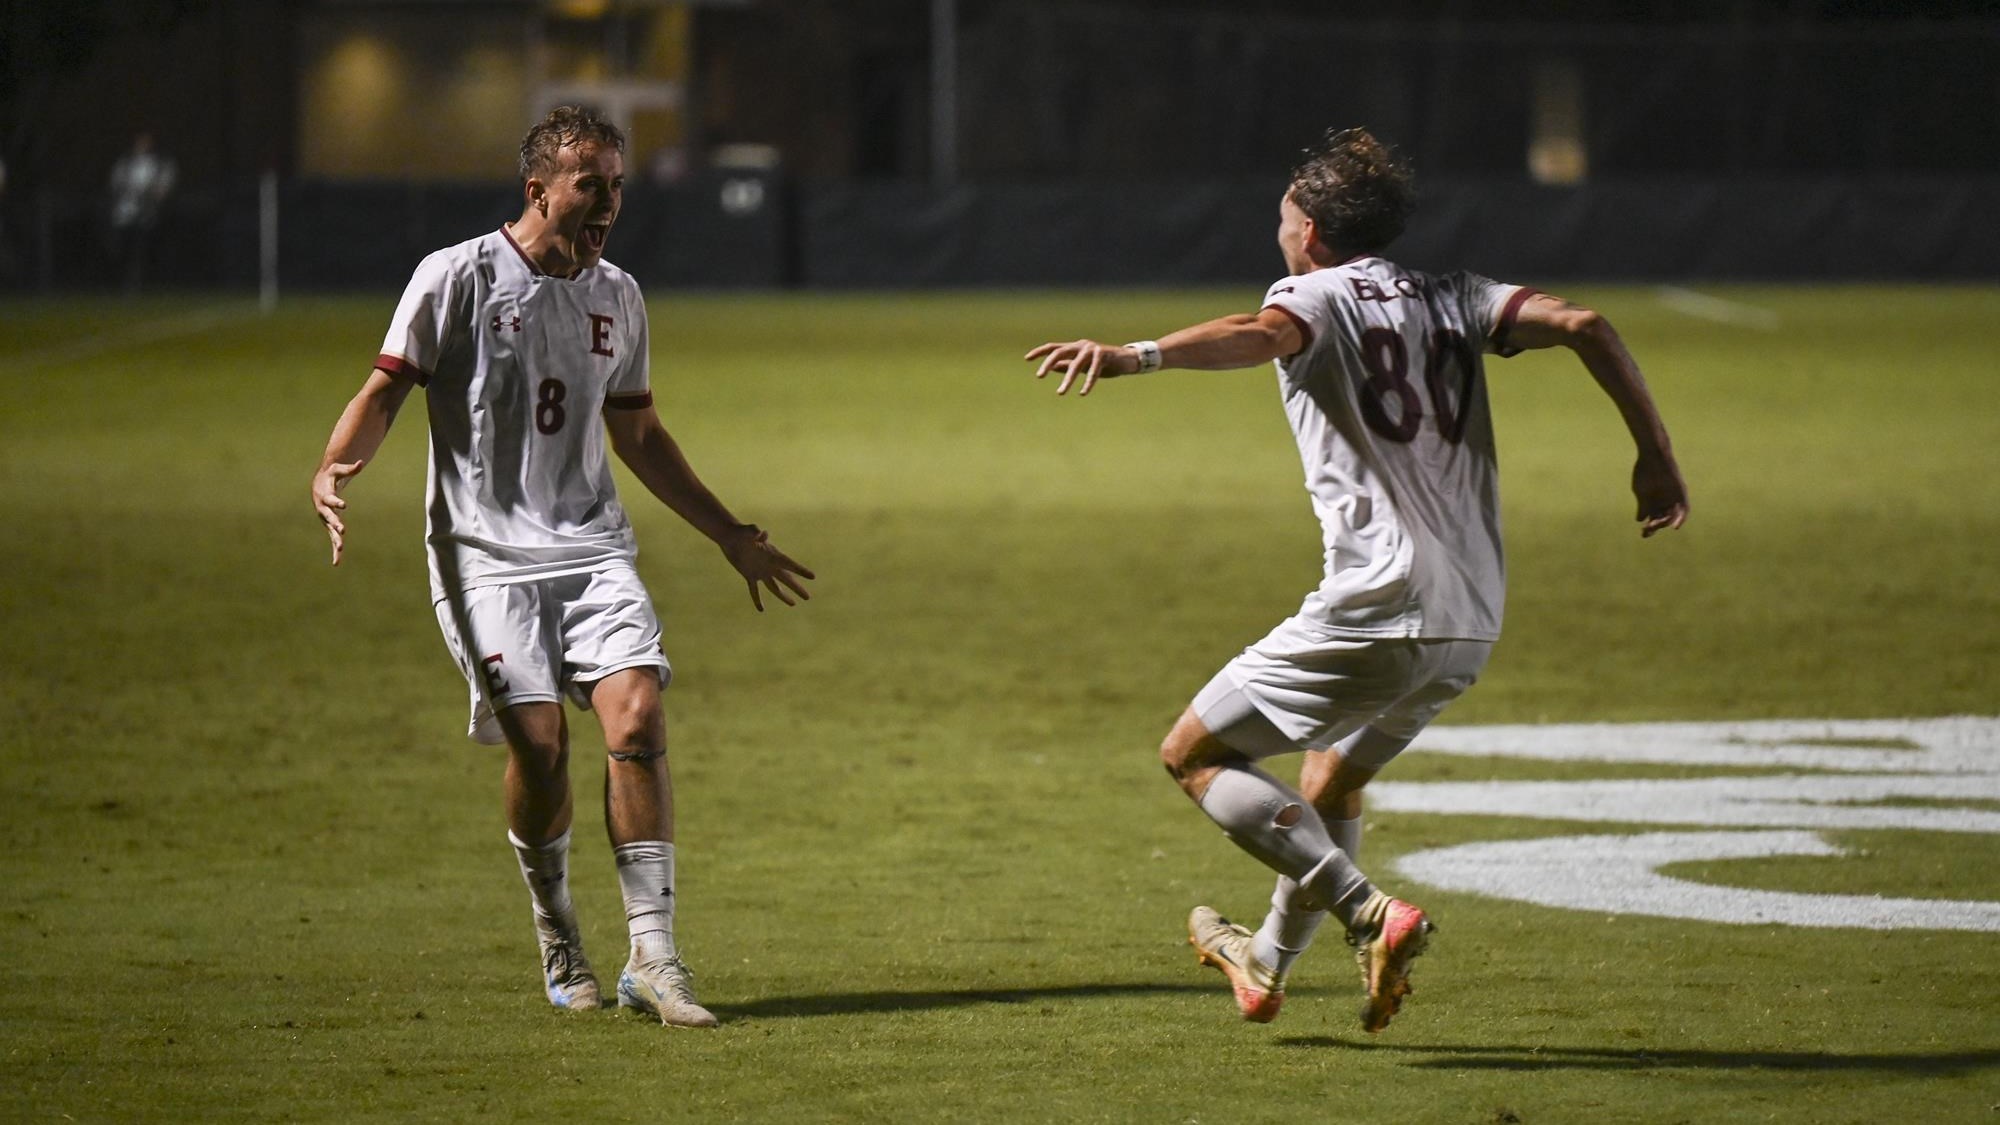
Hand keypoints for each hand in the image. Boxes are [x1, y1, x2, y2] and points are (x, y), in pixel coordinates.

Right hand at [311, 459, 364, 564]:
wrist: (319, 485)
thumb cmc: (331, 476)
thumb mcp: (338, 470)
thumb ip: (350, 469)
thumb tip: (361, 462)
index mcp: (325, 496)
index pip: (331, 499)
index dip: (337, 502)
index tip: (344, 505)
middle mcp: (324, 510)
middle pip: (330, 518)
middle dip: (336, 524)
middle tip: (342, 530)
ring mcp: (326, 519)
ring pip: (331, 532)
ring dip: (336, 540)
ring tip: (340, 549)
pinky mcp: (330, 526)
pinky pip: (332, 539)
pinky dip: (335, 550)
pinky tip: (337, 562)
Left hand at [720, 525, 814, 611]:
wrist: (730, 536)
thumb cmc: (741, 532)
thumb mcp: (749, 531)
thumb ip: (756, 532)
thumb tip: (763, 533)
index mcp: (773, 554)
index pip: (789, 564)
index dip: (801, 571)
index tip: (812, 577)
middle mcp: (769, 564)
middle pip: (786, 579)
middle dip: (797, 588)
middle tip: (808, 597)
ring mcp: (760, 571)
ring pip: (774, 587)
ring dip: (783, 596)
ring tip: (793, 604)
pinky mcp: (749, 575)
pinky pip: (754, 590)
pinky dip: (757, 599)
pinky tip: (761, 609)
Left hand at [1024, 339, 1139, 395]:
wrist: (1127, 360)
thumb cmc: (1104, 364)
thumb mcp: (1083, 366)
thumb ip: (1068, 366)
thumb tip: (1051, 368)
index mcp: (1075, 347)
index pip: (1053, 347)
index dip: (1040, 352)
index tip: (1027, 359)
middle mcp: (1081, 345)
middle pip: (1060, 352)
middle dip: (1048, 363)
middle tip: (1039, 376)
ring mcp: (1092, 349)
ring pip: (1076, 365)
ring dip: (1068, 380)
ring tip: (1060, 393)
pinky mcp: (1103, 355)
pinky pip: (1093, 371)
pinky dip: (1088, 383)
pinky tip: (1083, 393)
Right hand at [1632, 454, 1688, 537]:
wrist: (1653, 456)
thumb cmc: (1644, 472)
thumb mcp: (1641, 492)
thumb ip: (1643, 505)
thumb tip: (1640, 519)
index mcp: (1654, 501)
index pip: (1653, 518)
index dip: (1650, 527)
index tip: (1643, 533)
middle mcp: (1665, 501)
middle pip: (1662, 518)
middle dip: (1655, 526)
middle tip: (1646, 530)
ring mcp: (1673, 497)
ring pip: (1672, 515)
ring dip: (1665, 523)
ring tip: (1656, 525)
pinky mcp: (1682, 492)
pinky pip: (1684, 509)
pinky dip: (1681, 518)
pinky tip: (1675, 526)